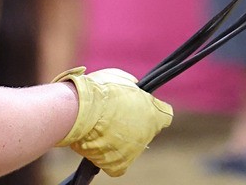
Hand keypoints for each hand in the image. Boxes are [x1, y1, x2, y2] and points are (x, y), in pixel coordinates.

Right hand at [54, 66, 172, 176]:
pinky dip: (111, 156)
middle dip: (135, 124)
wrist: (81, 112)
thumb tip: (134, 88)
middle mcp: (146, 136)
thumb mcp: (123, 78)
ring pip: (131, 147)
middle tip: (117, 116)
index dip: (154, 110)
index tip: (143, 106)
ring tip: (104, 128)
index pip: (165, 115)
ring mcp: (133, 152)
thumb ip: (133, 86)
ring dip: (122, 140)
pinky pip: (118, 163)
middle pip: (146, 131)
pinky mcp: (118, 166)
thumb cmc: (102, 91)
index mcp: (154, 115)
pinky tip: (101, 144)